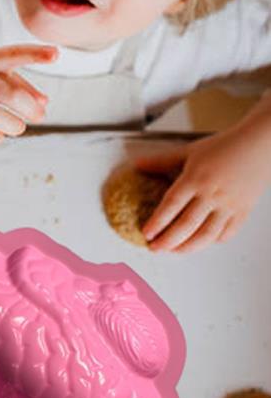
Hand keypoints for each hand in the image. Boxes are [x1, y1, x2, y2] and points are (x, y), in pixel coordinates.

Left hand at [138, 127, 270, 252]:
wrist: (260, 146)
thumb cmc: (223, 147)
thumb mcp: (189, 151)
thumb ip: (161, 161)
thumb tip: (137, 164)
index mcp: (195, 179)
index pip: (171, 205)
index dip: (157, 222)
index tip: (146, 233)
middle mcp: (212, 194)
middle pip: (187, 224)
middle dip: (168, 240)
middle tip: (155, 248)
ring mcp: (229, 205)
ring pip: (207, 234)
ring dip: (188, 247)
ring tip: (174, 251)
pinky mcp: (243, 211)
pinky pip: (227, 233)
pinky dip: (212, 241)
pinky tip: (200, 243)